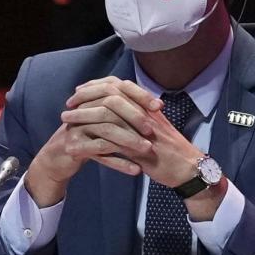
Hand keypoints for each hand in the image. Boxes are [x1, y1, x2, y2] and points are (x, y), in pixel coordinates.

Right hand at [26, 77, 159, 206]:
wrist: (57, 158)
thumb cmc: (86, 138)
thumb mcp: (103, 122)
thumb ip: (123, 112)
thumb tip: (155, 105)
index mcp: (92, 98)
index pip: (118, 88)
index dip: (139, 95)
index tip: (158, 107)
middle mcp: (83, 108)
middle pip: (112, 106)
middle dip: (135, 118)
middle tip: (152, 131)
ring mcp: (77, 127)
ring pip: (107, 130)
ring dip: (129, 140)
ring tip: (147, 150)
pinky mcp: (74, 146)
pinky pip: (100, 153)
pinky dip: (120, 162)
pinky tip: (135, 170)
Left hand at [65, 77, 224, 219]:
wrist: (189, 169)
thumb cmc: (171, 149)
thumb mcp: (155, 125)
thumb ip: (138, 114)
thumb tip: (119, 105)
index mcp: (147, 106)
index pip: (117, 86)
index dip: (96, 87)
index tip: (79, 91)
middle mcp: (144, 114)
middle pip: (109, 97)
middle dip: (85, 99)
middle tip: (68, 105)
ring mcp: (141, 132)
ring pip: (107, 117)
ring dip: (84, 118)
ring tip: (65, 122)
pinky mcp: (139, 151)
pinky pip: (111, 144)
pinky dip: (92, 143)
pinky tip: (77, 145)